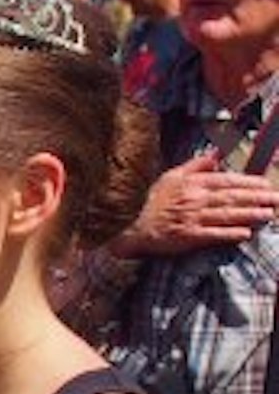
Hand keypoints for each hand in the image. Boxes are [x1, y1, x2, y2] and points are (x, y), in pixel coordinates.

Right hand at [121, 153, 278, 254]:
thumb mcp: (170, 176)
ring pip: (226, 215)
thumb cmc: (151, 201)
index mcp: (192, 184)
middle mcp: (194, 199)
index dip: (248, 183)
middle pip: (231, 198)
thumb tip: (215, 156)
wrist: (129, 225)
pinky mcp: (186, 237)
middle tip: (276, 199)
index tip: (266, 185)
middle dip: (257, 198)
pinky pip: (212, 234)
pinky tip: (245, 234)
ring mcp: (191, 218)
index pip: (226, 181)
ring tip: (269, 214)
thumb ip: (195, 165)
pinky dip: (229, 234)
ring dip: (249, 214)